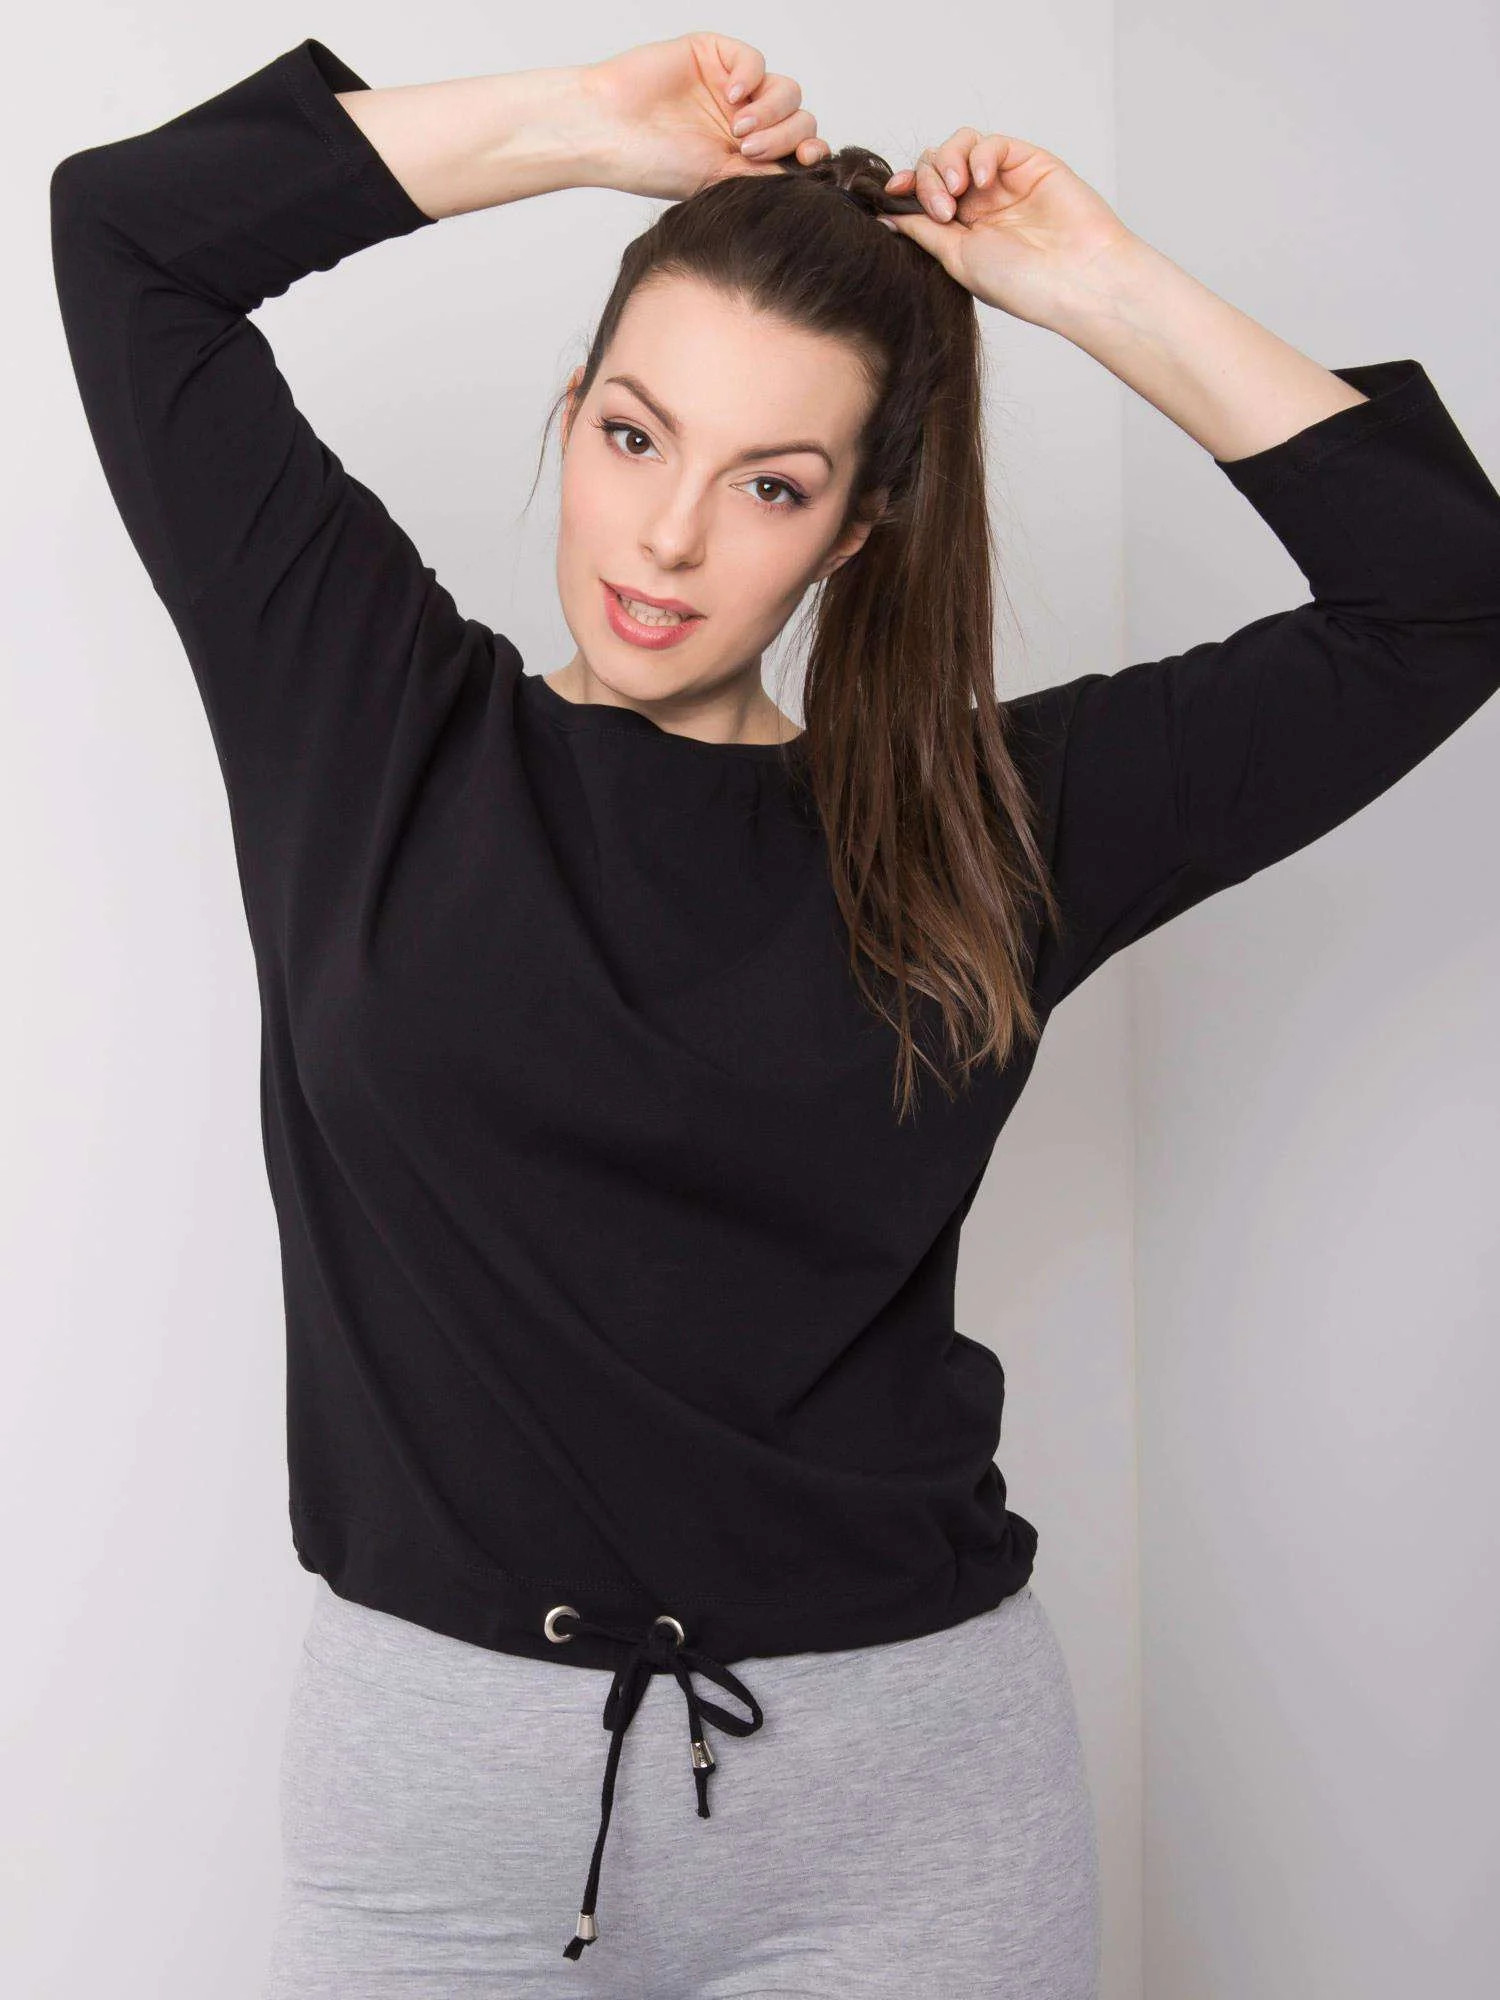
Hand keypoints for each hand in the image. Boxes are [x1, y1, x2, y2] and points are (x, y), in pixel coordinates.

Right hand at [581, 30, 830, 201]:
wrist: (609, 131)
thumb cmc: (652, 165)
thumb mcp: (718, 182)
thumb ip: (764, 176)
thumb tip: (810, 178)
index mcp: (747, 157)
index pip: (797, 150)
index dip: (811, 152)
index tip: (808, 161)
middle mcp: (745, 123)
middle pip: (798, 119)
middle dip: (783, 134)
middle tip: (748, 149)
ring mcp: (732, 89)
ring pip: (785, 91)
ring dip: (770, 111)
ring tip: (738, 129)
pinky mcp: (715, 56)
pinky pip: (755, 61)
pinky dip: (752, 78)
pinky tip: (732, 97)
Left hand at [879, 127, 1138, 328]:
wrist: (1075, 279)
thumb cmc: (1022, 283)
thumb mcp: (957, 259)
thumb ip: (924, 232)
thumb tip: (885, 217)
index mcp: (961, 230)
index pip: (922, 195)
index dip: (904, 188)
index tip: (891, 193)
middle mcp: (980, 204)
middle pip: (935, 165)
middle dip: (927, 179)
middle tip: (942, 209)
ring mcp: (1004, 182)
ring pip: (959, 146)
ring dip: (947, 162)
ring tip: (957, 190)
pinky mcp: (1029, 163)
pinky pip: (992, 143)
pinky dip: (979, 154)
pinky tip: (981, 179)